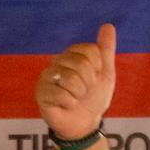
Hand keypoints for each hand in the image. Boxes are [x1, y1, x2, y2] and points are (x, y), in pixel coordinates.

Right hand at [38, 24, 117, 141]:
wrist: (85, 124)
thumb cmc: (93, 98)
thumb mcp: (105, 73)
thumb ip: (106, 50)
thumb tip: (108, 25)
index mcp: (71, 55)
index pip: (91, 50)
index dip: (98, 67)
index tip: (95, 78)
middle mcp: (57, 62)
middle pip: (81, 63)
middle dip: (89, 82)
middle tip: (84, 91)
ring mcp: (47, 77)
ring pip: (70, 78)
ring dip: (79, 94)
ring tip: (75, 98)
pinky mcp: (41, 93)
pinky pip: (61, 94)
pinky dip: (70, 103)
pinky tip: (66, 106)